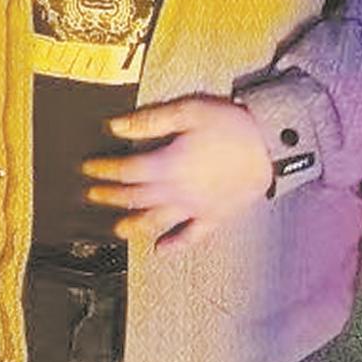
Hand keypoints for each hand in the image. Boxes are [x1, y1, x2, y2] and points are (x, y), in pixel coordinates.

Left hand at [82, 95, 271, 248]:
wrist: (272, 145)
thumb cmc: (230, 124)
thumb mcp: (188, 111)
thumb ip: (149, 121)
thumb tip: (115, 126)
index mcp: (169, 163)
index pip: (127, 171)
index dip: (105, 170)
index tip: (88, 168)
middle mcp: (178, 191)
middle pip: (136, 198)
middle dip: (111, 196)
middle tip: (93, 195)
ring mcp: (196, 208)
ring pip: (158, 221)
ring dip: (134, 225)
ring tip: (117, 229)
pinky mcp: (215, 217)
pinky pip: (191, 237)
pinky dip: (174, 246)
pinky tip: (160, 250)